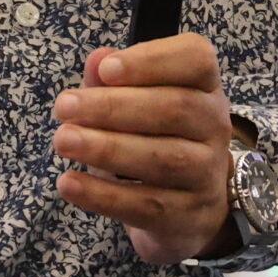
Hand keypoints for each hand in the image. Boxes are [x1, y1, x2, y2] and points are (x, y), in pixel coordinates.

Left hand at [50, 34, 239, 266]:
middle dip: (113, 107)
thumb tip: (97, 60)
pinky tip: (69, 183)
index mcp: (204, 86)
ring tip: (63, 141)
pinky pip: (146, 205)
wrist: (187, 208)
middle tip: (64, 107)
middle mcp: (214, 126)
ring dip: (107, 148)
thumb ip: (115, 79)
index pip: (195, 59)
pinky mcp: (188, 216)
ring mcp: (207, 174)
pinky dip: (102, 195)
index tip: (106, 69)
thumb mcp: (138, 102)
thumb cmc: (157, 138)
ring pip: (163, 159)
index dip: (152, 61)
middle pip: (174, 109)